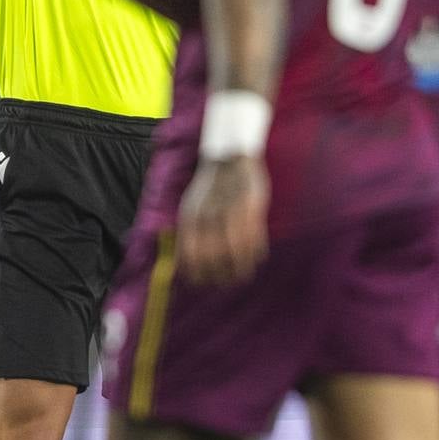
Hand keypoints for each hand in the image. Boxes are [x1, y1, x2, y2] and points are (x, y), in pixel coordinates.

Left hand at [177, 155, 268, 285]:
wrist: (229, 157)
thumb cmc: (210, 188)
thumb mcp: (191, 208)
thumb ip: (188, 235)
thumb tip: (182, 265)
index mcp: (191, 218)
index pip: (191, 257)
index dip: (198, 274)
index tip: (205, 282)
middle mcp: (208, 217)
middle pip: (214, 259)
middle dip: (221, 276)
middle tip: (228, 282)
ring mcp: (230, 213)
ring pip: (237, 253)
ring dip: (241, 269)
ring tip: (244, 275)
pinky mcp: (252, 208)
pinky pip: (254, 239)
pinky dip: (255, 254)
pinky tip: (256, 257)